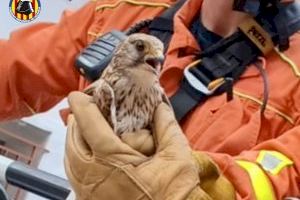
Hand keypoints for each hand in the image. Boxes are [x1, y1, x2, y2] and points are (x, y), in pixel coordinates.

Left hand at [65, 91, 202, 199]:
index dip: (82, 108)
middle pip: (73, 142)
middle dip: (76, 124)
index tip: (77, 96)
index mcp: (112, 162)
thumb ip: (167, 127)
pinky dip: (77, 159)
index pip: (90, 127)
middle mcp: (93, 178)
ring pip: (70, 160)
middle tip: (85, 112)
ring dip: (75, 141)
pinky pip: (75, 176)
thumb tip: (159, 106)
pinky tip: (89, 154)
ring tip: (85, 129)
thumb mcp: (177, 156)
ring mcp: (89, 193)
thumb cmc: (175, 193)